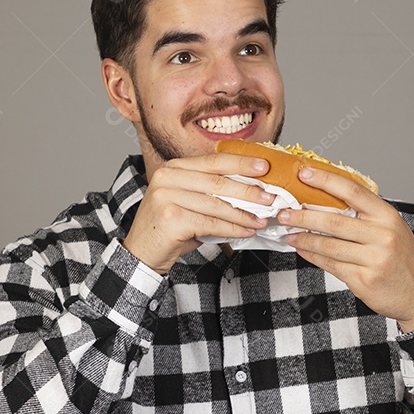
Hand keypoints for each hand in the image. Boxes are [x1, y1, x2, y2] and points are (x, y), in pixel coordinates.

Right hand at [122, 153, 276, 274]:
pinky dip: (232, 228)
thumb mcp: (190, 202)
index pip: (213, 161)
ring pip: (216, 203)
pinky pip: (210, 222)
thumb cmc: (171, 227)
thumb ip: (212, 192)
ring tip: (263, 219)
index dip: (241, 163)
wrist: (142, 252)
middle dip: (248, 190)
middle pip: (217, 181)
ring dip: (243, 213)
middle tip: (271, 197)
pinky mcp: (170, 217)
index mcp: (174, 167)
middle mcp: (167, 176)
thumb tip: (253, 191)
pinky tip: (246, 231)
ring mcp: (166, 195)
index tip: (265, 166)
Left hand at [278, 167, 413, 332]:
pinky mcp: (364, 280)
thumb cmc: (401, 257)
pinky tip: (301, 249)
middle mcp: (382, 235)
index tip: (302, 173)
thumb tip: (324, 199)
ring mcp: (374, 259)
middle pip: (334, 221)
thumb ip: (364, 215)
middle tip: (284, 212)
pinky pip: (331, 264)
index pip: (352, 191)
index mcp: (387, 215)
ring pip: (329, 245)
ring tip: (288, 232)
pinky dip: (312, 255)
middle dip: (303, 216)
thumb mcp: (390, 228)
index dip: (325, 180)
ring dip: (304, 238)